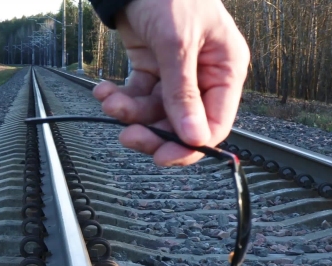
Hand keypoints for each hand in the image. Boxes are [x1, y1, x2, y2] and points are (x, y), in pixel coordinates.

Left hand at [92, 0, 248, 165]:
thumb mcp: (177, 44)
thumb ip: (183, 93)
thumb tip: (194, 139)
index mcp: (226, 70)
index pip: (215, 123)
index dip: (190, 145)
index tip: (162, 154)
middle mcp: (204, 76)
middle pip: (183, 125)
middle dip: (153, 132)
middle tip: (129, 137)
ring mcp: (176, 75)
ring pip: (155, 114)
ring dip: (130, 114)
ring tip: (110, 102)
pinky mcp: (152, 70)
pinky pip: (138, 97)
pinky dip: (120, 99)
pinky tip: (105, 91)